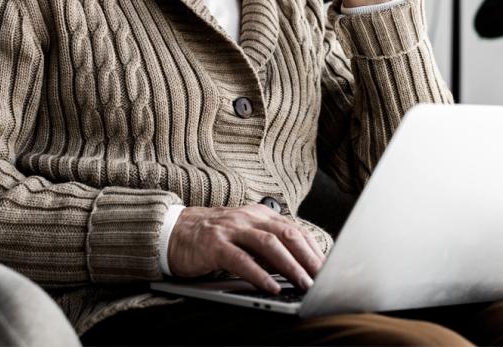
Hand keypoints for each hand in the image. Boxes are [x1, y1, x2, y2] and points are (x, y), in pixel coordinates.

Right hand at [166, 204, 325, 292]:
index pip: (295, 230)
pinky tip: (271, 287)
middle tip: (324, 278)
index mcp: (260, 215)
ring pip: (269, 244)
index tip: (329, 268)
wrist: (172, 232)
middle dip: (309, 258)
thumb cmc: (212, 238)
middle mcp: (249, 218)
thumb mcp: (244, 236)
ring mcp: (232, 229)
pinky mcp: (215, 245)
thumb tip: (297, 266)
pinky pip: (241, 260)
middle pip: (287, 234)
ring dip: (290, 266)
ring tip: (304, 283)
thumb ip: (267, 246)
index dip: (314, 249)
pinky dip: (259, 274)